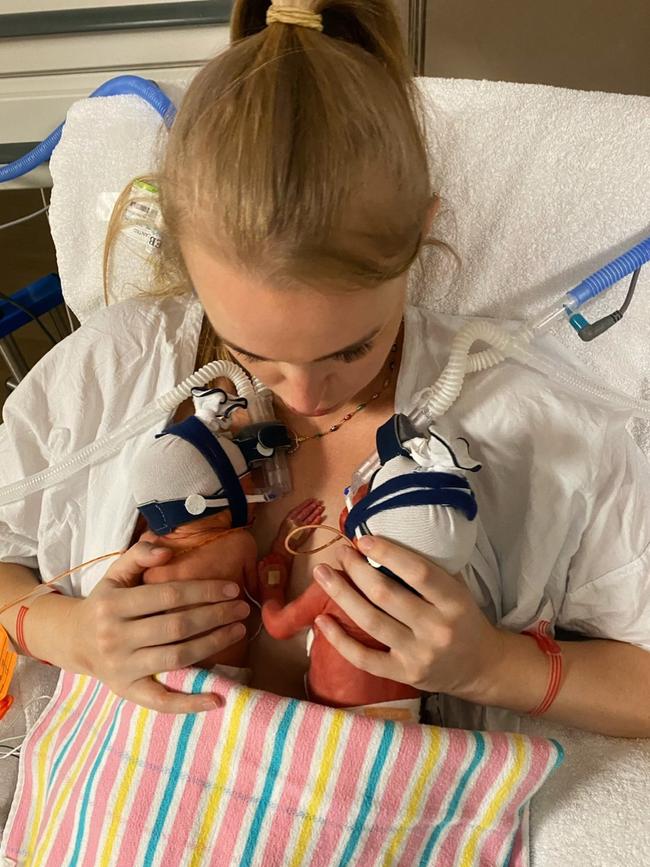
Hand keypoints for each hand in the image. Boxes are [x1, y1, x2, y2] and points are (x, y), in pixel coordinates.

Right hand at [70, 541, 249, 712]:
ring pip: (176, 658)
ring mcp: (121, 668)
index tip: (232, 588)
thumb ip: (139, 555)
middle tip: (242, 608)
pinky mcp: (127, 691)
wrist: (75, 640)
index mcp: (113, 605)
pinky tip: (218, 698)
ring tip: (238, 631)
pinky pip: (162, 701)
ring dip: (212, 645)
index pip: (168, 595)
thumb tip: (166, 551)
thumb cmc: (106, 602)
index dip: (203, 591)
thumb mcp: (115, 573)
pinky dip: (190, 703)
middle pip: (176, 627)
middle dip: (215, 616)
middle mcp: (115, 637)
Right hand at [272, 498, 324, 554]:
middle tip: (319, 502)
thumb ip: (291, 517)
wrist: (283, 548)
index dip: (306, 503)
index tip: (311, 500)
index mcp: (289, 518)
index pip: (299, 508)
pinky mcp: (306, 534)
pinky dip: (316, 521)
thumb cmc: (282, 537)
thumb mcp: (284, 524)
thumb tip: (299, 512)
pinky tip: (320, 517)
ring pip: (310, 517)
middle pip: (306, 512)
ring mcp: (301, 527)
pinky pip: (312, 526)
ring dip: (316, 512)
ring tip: (321, 508)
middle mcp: (295, 521)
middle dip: (313, 506)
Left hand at [312, 536, 502, 701]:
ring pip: (370, 622)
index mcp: (454, 602)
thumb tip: (383, 542)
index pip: (418, 573)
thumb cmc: (463, 618)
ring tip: (322, 574)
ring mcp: (418, 655)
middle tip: (340, 552)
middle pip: (386, 595)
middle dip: (356, 570)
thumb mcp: (457, 589)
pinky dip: (339, 640)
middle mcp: (436, 630)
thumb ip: (428, 571)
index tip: (363, 540)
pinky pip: (364, 658)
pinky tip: (321, 620)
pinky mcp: (403, 675)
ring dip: (341, 595)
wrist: (481, 667)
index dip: (387, 553)